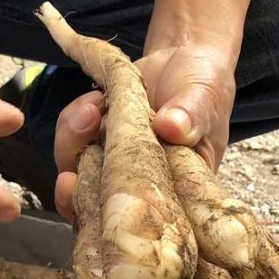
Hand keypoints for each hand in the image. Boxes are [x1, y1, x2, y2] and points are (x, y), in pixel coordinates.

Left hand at [53, 41, 235, 220]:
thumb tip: (171, 128)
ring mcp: (115, 166)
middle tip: (78, 148)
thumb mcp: (206, 97)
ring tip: (93, 105)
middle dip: (77, 184)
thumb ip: (192, 113)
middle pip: (97, 207)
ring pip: (77, 173)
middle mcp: (141, 186)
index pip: (141, 221)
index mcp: (175, 192)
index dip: (108, 218)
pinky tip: (94, 99)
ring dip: (72, 141)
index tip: (84, 192)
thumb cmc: (205, 86)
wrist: (185, 58)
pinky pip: (72, 143)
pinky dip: (74, 121)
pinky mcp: (99, 143)